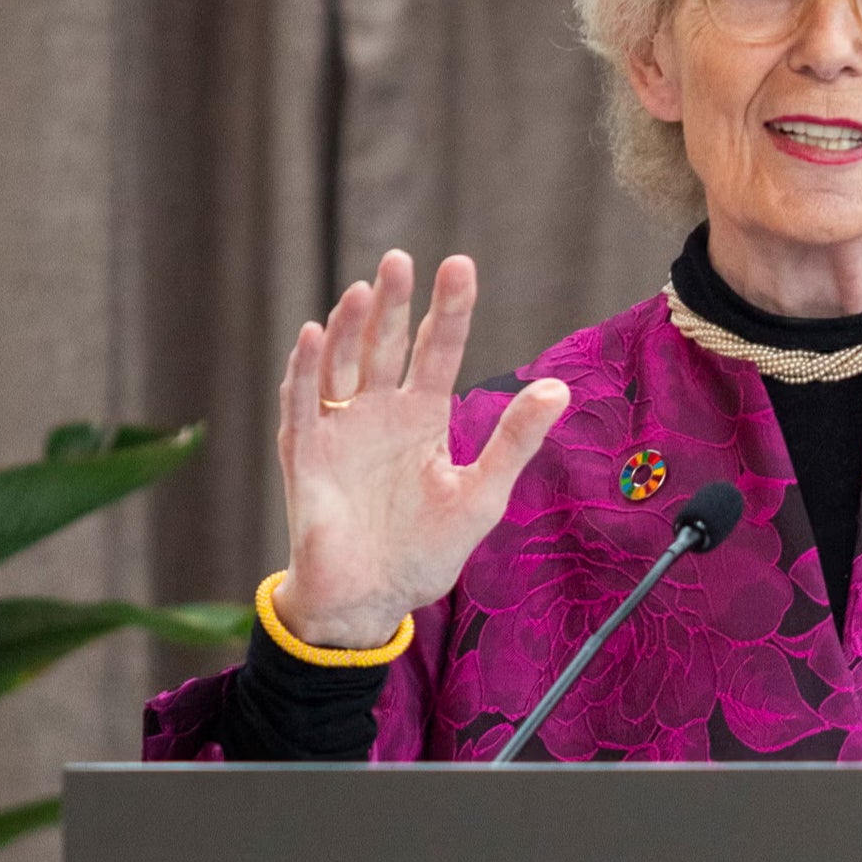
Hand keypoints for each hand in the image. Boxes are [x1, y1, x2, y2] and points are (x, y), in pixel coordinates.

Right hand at [270, 251, 568, 648]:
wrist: (371, 601)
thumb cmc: (426, 550)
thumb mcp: (481, 493)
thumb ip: (514, 440)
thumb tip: (558, 389)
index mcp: (422, 418)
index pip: (436, 350)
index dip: (447, 309)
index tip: (459, 265)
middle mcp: (379, 413)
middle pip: (384, 345)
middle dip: (392, 303)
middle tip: (401, 259)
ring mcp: (339, 430)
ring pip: (342, 365)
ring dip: (349, 328)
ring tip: (363, 290)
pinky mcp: (306, 456)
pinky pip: (302, 405)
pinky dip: (305, 371)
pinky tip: (315, 336)